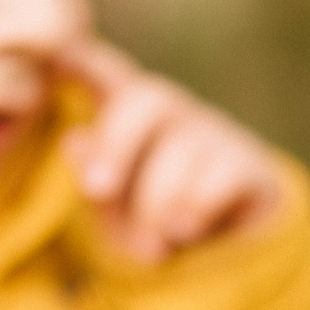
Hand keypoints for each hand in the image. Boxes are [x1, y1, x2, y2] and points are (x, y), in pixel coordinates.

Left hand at [62, 40, 282, 262]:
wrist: (231, 254)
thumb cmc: (156, 221)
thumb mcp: (115, 208)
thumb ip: (94, 177)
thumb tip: (75, 142)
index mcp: (133, 119)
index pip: (109, 74)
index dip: (84, 59)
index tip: (59, 56)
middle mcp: (176, 117)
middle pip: (147, 98)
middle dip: (116, 142)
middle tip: (97, 189)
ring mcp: (217, 138)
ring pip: (182, 149)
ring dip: (155, 204)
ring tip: (148, 250)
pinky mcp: (250, 168)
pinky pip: (221, 174)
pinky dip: (195, 206)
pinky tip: (184, 230)